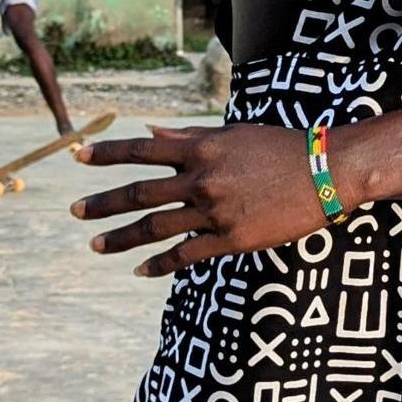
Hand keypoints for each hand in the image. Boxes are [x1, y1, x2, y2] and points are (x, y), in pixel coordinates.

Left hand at [71, 124, 323, 275]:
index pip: (142, 149)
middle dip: (103, 203)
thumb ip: (189, 135)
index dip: (106, 153)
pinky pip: (186, 254)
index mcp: (201, 148)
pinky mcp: (232, 239)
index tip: (77, 156)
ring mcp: (214, 211)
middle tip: (74, 211)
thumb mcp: (233, 133)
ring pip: (155, 227)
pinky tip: (140, 270)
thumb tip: (150, 131)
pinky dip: (160, 263)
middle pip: (139, 192)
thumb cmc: (282, 147)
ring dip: (121, 237)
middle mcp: (201, 179)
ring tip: (96, 245)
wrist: (327, 172)